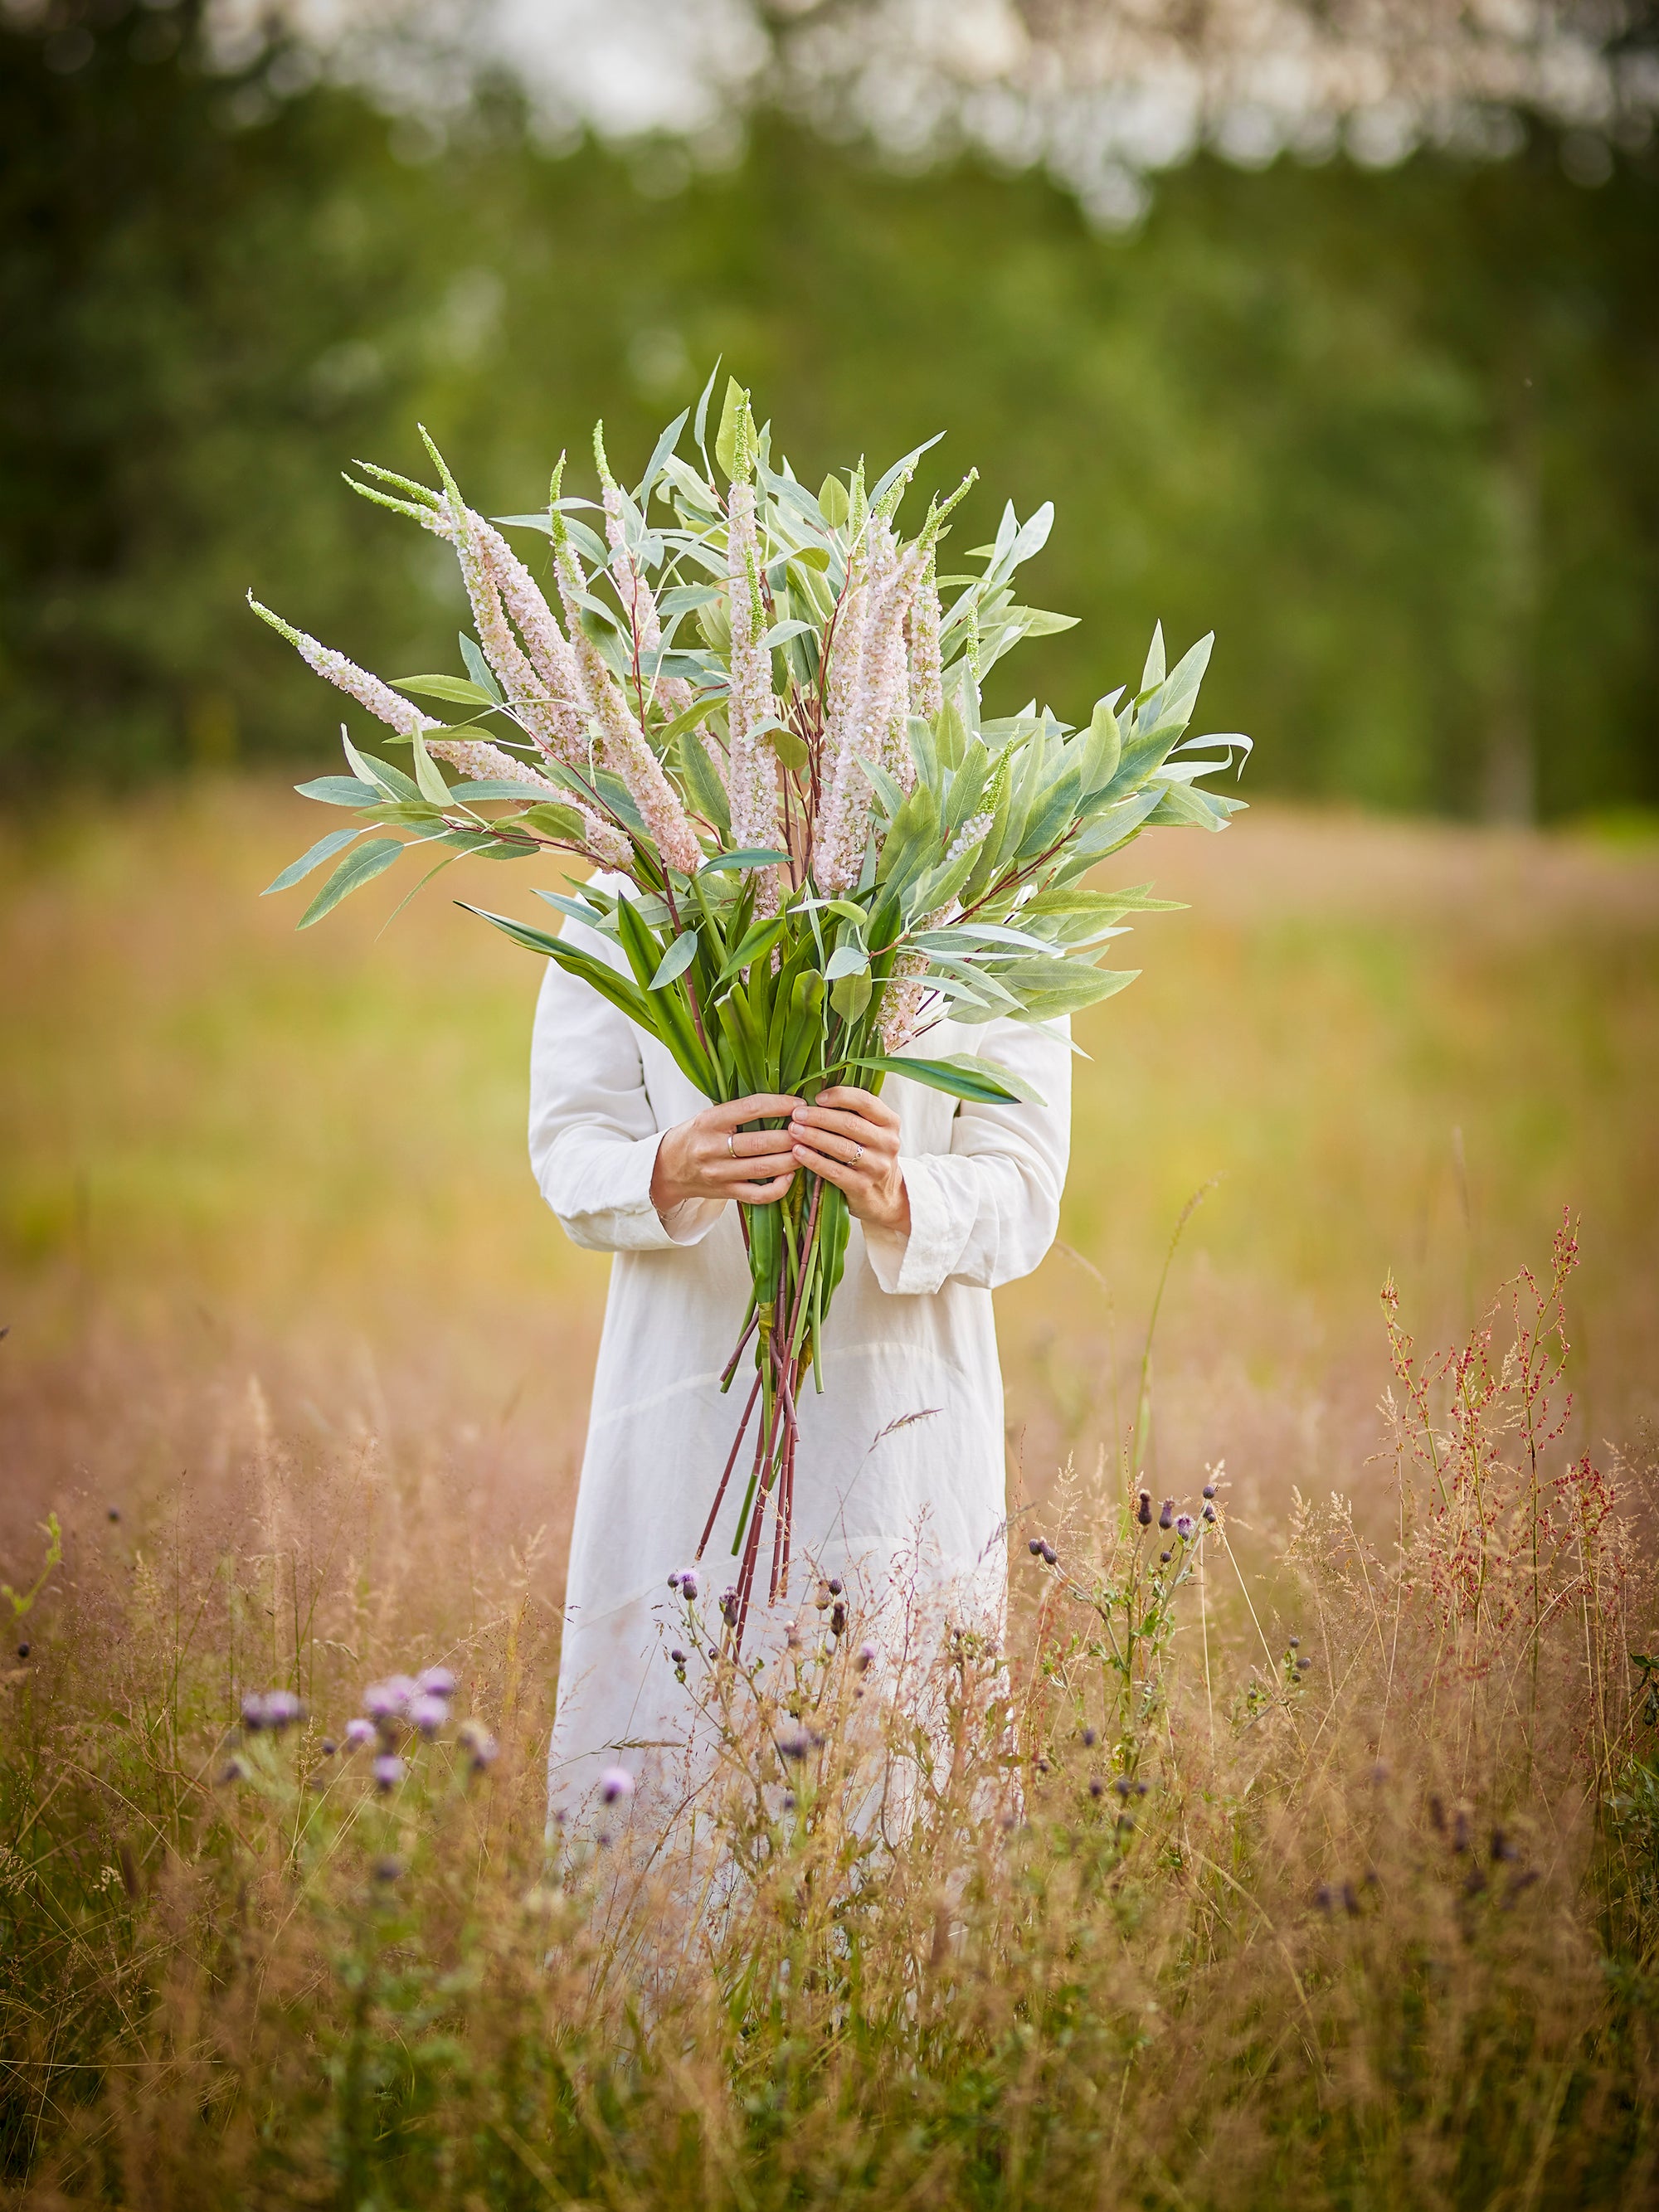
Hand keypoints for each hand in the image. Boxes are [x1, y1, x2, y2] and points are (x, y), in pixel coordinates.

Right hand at [651, 1093, 800, 1209]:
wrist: (667, 1168)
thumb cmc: (695, 1136)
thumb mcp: (709, 1116)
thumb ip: (741, 1111)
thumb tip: (786, 1103)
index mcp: (709, 1121)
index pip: (750, 1108)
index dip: (779, 1105)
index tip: (799, 1104)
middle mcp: (712, 1148)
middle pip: (760, 1142)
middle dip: (792, 1135)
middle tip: (811, 1129)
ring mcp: (719, 1173)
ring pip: (763, 1168)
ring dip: (792, 1159)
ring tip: (809, 1149)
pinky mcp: (726, 1193)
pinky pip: (759, 1194)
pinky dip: (780, 1187)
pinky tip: (790, 1176)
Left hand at [788, 1086, 909, 1234]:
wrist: (885, 1195)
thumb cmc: (869, 1154)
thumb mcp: (872, 1131)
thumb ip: (853, 1113)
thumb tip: (815, 1095)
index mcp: (890, 1122)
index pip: (865, 1101)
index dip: (839, 1096)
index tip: (817, 1097)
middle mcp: (888, 1143)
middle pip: (850, 1123)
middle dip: (819, 1117)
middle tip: (796, 1114)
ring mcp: (877, 1166)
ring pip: (842, 1147)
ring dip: (813, 1136)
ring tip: (793, 1130)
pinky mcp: (862, 1187)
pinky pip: (834, 1171)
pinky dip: (814, 1160)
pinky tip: (798, 1152)